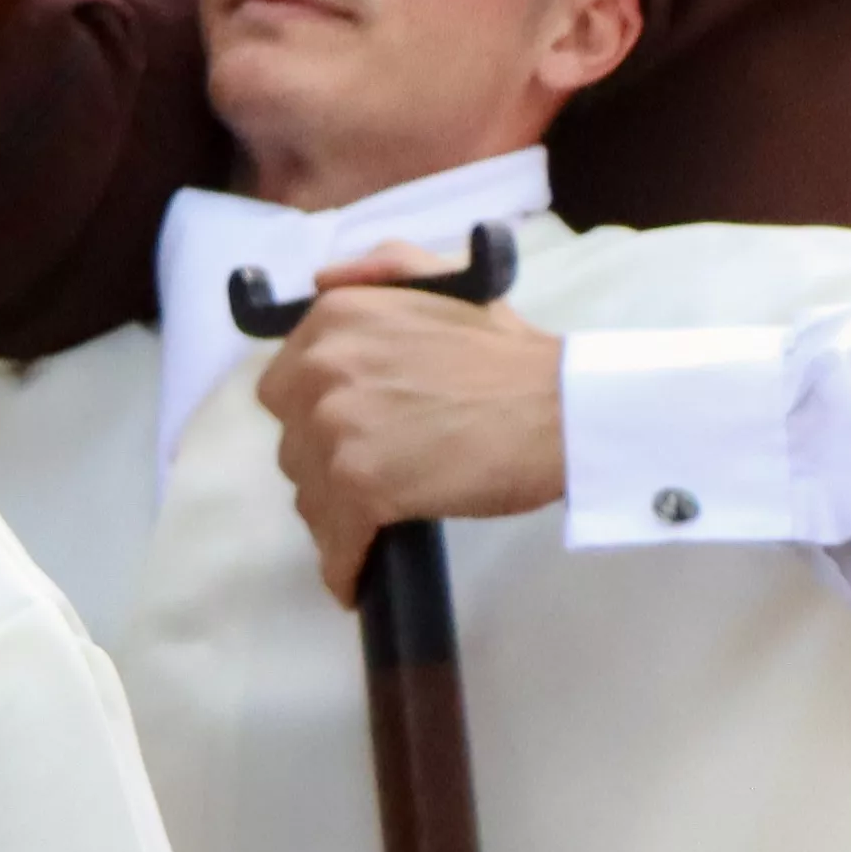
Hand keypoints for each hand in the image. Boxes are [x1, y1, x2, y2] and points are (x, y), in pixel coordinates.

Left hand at [260, 253, 567, 599]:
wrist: (565, 406)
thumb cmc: (511, 352)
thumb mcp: (442, 283)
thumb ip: (378, 271)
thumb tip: (319, 281)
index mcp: (333, 318)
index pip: (286, 386)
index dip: (315, 416)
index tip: (349, 434)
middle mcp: (320, 368)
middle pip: (292, 441)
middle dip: (326, 462)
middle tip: (374, 475)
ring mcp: (335, 429)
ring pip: (310, 493)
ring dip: (339, 512)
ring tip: (380, 520)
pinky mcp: (360, 486)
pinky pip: (334, 539)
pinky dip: (345, 564)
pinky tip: (357, 580)